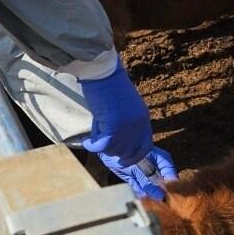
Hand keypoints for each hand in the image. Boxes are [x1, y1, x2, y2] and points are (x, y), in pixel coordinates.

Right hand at [79, 60, 177, 200]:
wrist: (103, 72)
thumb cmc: (109, 86)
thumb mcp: (124, 106)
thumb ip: (126, 123)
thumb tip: (117, 139)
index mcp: (143, 120)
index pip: (145, 148)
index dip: (134, 157)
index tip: (124, 162)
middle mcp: (139, 126)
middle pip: (130, 154)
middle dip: (116, 155)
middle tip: (102, 148)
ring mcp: (128, 128)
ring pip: (114, 151)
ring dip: (102, 146)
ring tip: (95, 133)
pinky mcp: (114, 128)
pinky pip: (103, 146)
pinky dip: (94, 145)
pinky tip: (89, 140)